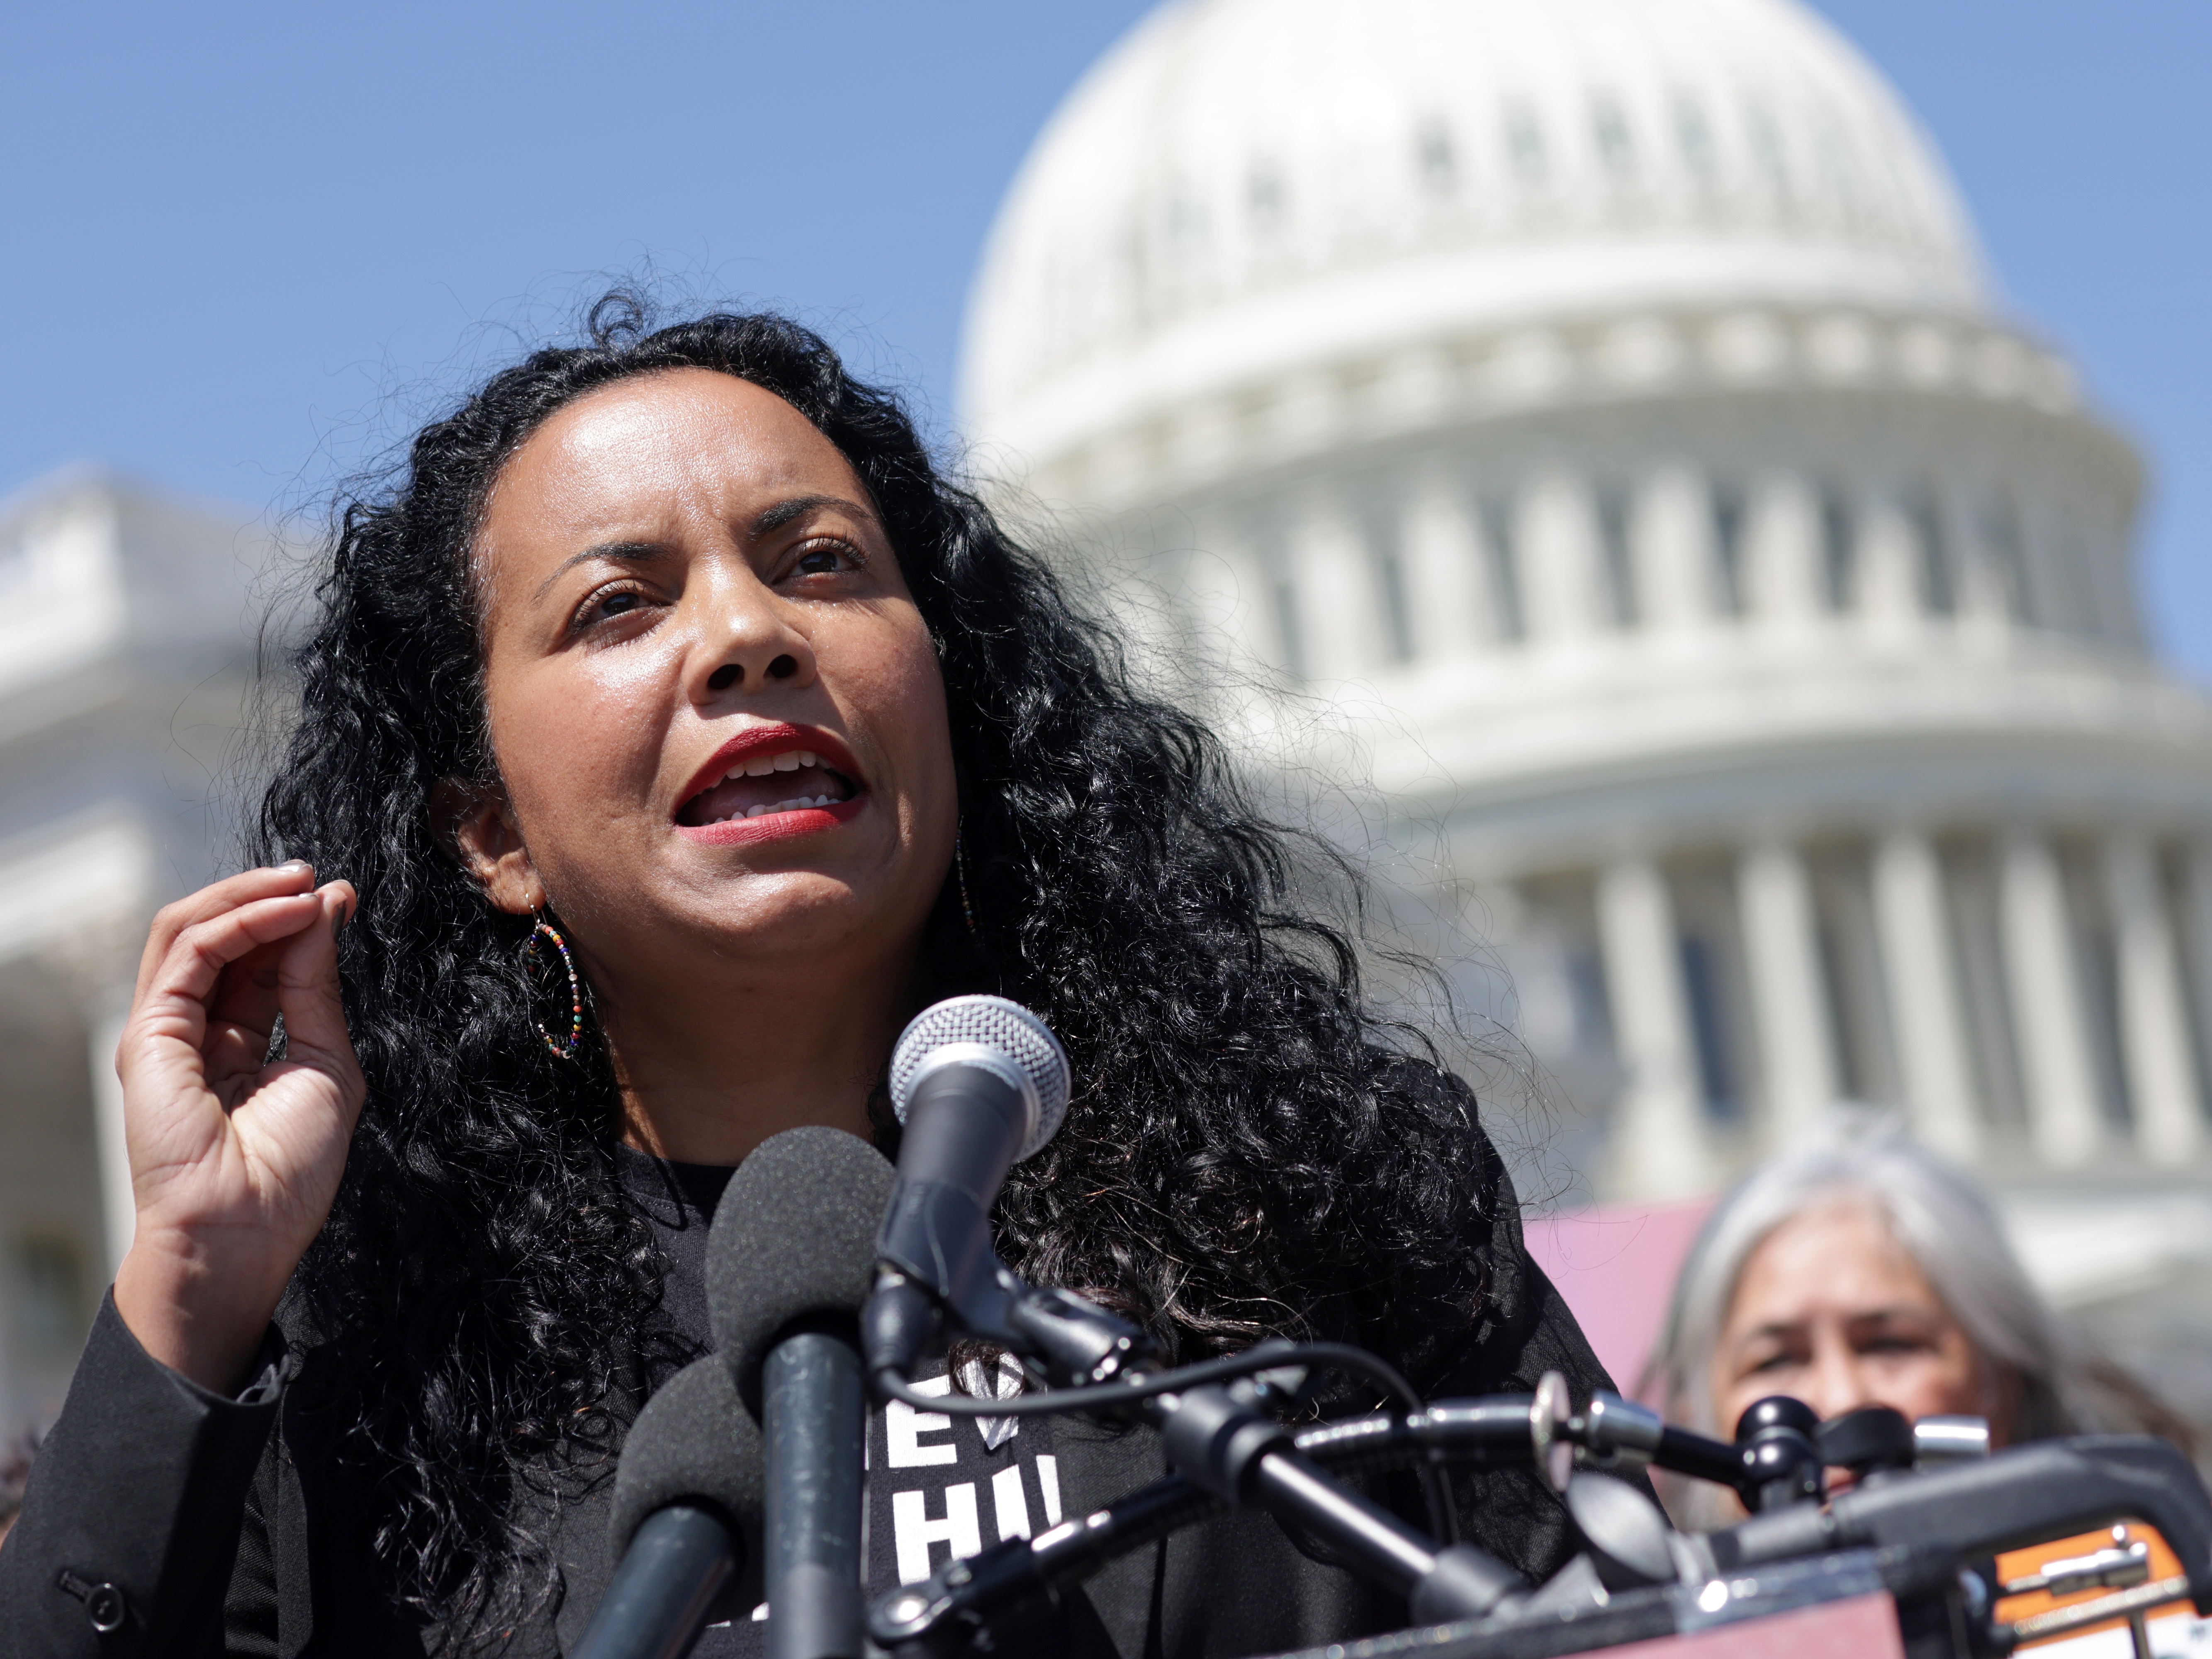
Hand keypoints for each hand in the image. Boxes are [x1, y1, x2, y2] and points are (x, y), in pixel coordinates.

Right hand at [110, 862, 365, 1391]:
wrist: (246, 1230)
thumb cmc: (290, 1169)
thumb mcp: (326, 1061)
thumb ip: (316, 987)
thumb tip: (327, 909)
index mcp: (239, 1045)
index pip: (262, 964)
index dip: (301, 924)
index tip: (343, 897)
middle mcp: (197, 1032)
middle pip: (226, 940)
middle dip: (271, 898)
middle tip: (317, 877)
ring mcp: (167, 1030)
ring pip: (193, 931)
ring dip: (250, 896)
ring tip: (302, 880)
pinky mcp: (149, 1033)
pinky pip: (190, 952)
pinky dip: (241, 921)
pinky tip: (288, 911)